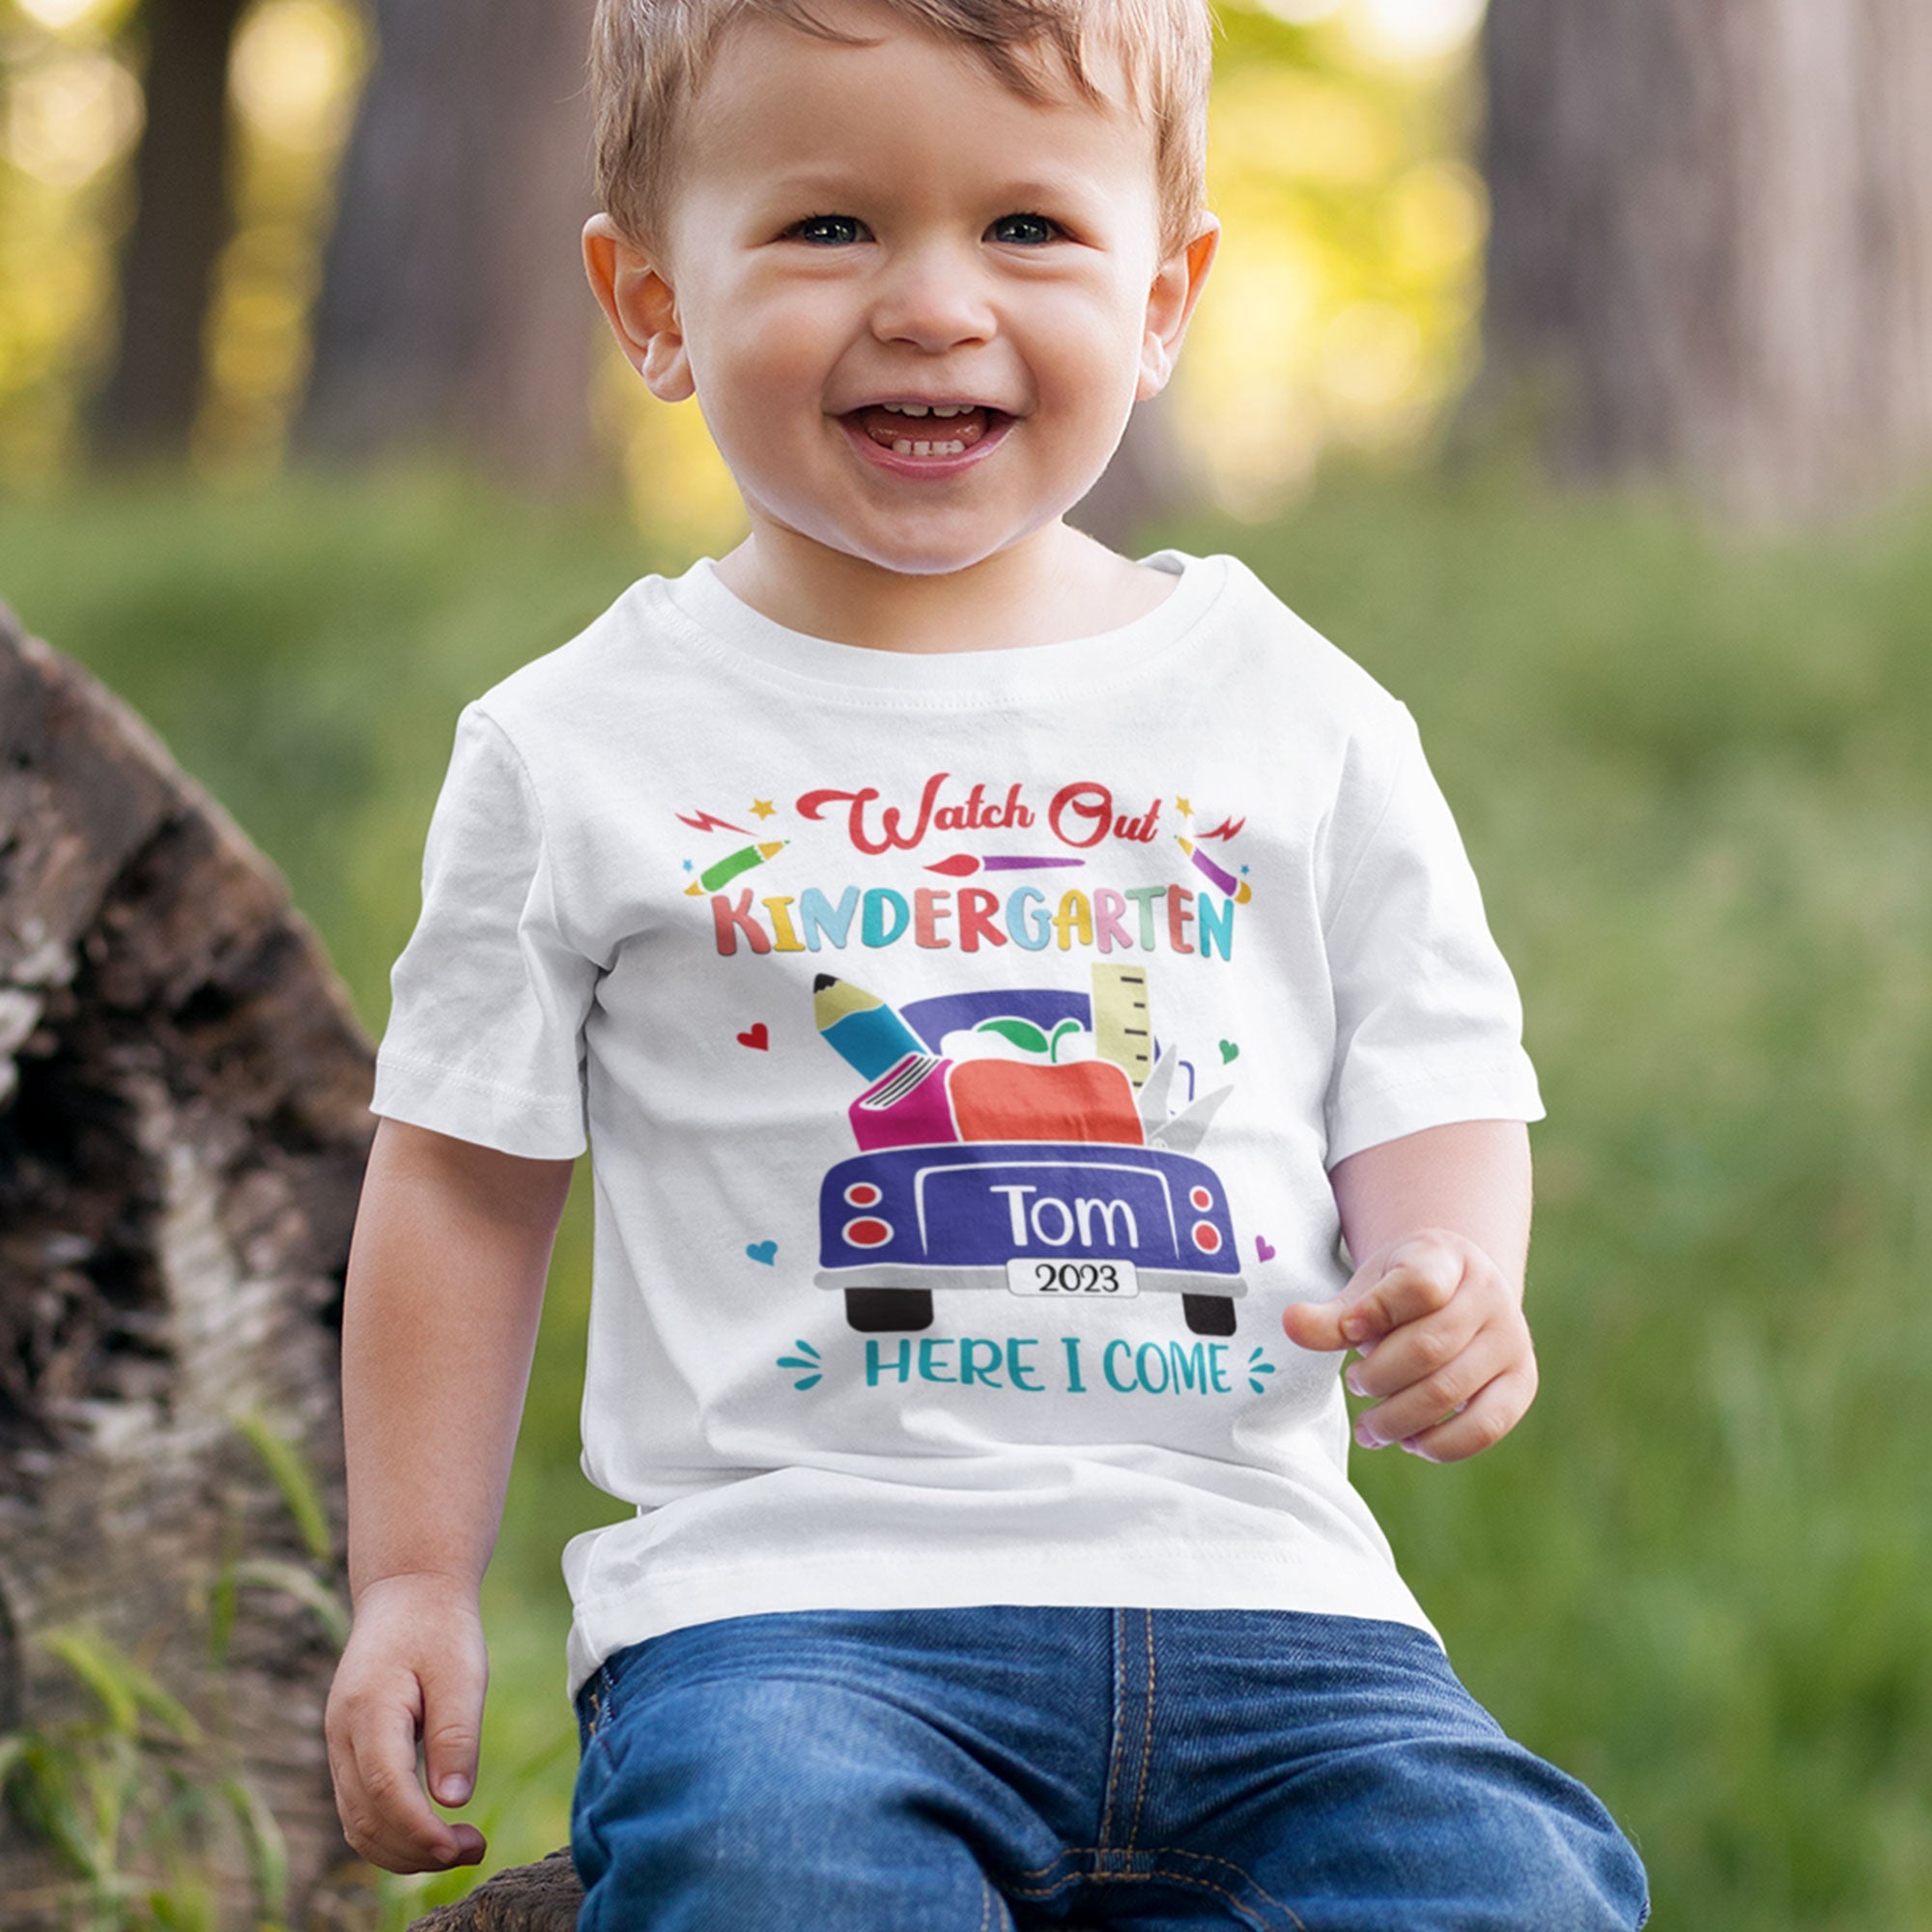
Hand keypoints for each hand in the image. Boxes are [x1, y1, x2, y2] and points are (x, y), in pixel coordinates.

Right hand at [325, 1572, 489, 1872]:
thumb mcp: (461, 1671)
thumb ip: (455, 1734)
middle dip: (418, 1850)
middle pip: (366, 1819)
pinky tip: (436, 1832)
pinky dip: (392, 1834)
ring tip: (462, 1847)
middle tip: (475, 1849)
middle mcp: (342, 1734)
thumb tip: (454, 1802)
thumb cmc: (440, 1627)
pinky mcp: (349, 1752)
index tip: (463, 1846)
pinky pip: (360, 1810)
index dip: (420, 1831)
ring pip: (357, 1823)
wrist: (407, 1593)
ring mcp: (339, 1745)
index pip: (385, 1790)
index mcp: (368, 1709)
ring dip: (404, 1851)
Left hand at [1280, 1229, 1537, 1462]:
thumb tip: (1291, 1324)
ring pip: (1450, 1390)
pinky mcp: (1521, 1382)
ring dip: (1398, 1418)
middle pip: (1429, 1347)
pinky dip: (1440, 1443)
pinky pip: (1485, 1426)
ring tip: (1370, 1427)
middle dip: (1378, 1377)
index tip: (1348, 1332)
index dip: (1376, 1312)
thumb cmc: (1400, 1293)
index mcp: (1447, 1257)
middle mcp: (1490, 1295)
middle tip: (1355, 1383)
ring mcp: (1511, 1339)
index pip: (1418, 1284)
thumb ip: (1330, 1315)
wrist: (1458, 1292)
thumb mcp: (1365, 1289)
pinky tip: (1409, 1441)